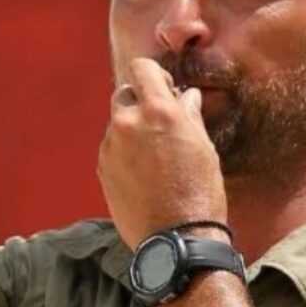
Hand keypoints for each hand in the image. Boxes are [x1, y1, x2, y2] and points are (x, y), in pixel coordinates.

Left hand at [97, 57, 226, 248]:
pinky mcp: (101, 167)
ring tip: (154, 155)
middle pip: (124, 94)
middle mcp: (128, 123)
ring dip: (132, 129)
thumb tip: (185, 96)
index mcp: (158, 111)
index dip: (152, 75)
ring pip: (117, 123)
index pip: (142, 69)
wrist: (176, 238)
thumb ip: (188, 115)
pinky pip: (111, 147)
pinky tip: (142, 172)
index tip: (162, 88)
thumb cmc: (199, 192)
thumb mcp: (203, 148)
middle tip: (159, 122)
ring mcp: (110, 146)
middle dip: (140, 101)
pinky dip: (123, 151)